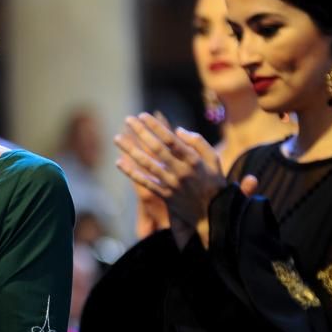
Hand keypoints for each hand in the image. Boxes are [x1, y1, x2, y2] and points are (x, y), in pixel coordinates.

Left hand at [114, 113, 224, 244]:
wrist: (214, 215)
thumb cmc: (213, 183)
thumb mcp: (214, 160)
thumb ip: (198, 142)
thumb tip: (178, 129)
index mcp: (193, 160)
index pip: (171, 140)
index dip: (155, 126)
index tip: (143, 115)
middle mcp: (181, 171)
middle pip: (156, 149)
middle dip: (140, 133)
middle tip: (127, 119)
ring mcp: (171, 184)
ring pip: (147, 165)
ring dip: (130, 150)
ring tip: (117, 138)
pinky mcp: (165, 195)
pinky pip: (145, 183)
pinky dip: (131, 173)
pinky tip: (119, 163)